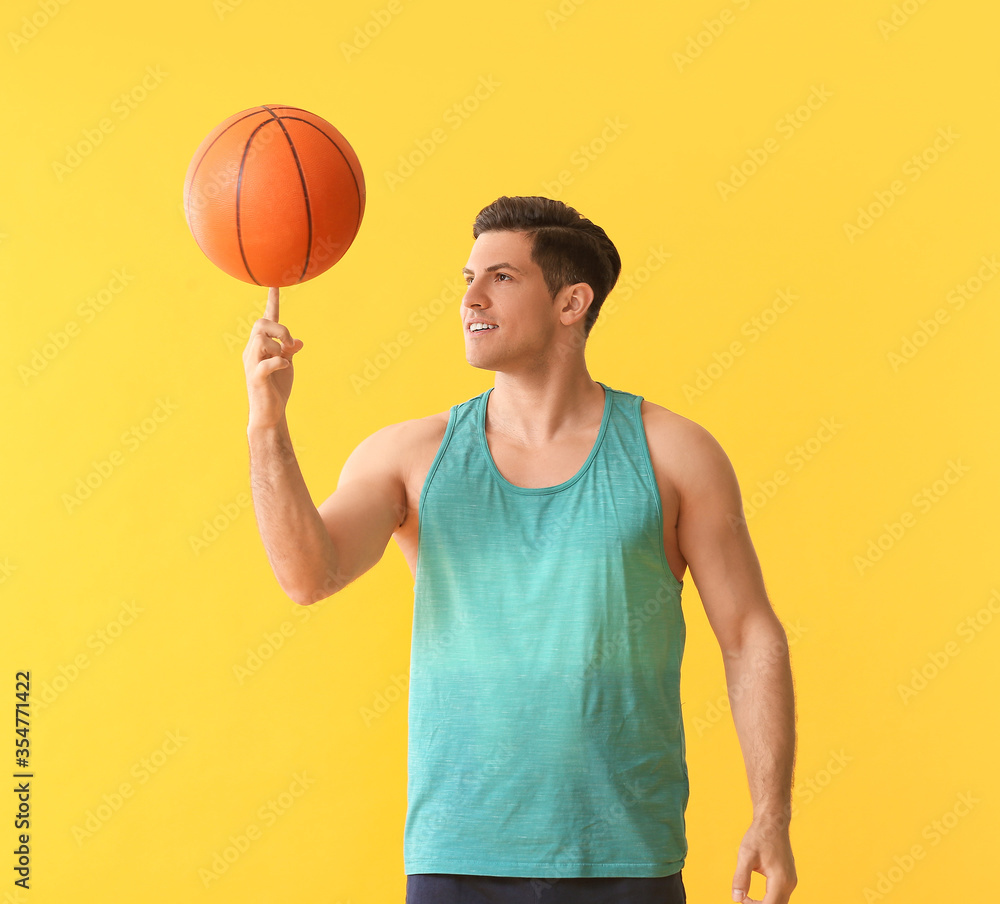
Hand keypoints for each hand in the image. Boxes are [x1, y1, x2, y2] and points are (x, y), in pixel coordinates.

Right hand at [242, 286, 303, 430]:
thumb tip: (299, 343)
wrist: (270, 413)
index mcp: (261, 346)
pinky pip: (265, 362)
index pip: (267, 319)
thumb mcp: (286, 366)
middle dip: (280, 329)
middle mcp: (253, 351)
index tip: (275, 284)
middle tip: (291, 345)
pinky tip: (285, 368)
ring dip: (278, 346)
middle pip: (261, 324)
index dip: (272, 302)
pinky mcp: (255, 378)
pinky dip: (279, 362)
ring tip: (285, 359)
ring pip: (260, 339)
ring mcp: (252, 364)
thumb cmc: (276, 389)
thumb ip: (289, 352)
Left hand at [731, 818, 796, 902]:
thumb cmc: (760, 836)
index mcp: (780, 880)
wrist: (773, 821)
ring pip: (780, 903)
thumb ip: (741, 878)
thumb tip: (736, 898)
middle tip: (744, 900)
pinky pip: (781, 895)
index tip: (741, 899)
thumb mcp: (746, 856)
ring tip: (748, 899)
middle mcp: (790, 883)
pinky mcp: (789, 877)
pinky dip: (770, 899)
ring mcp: (791, 880)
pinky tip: (757, 896)